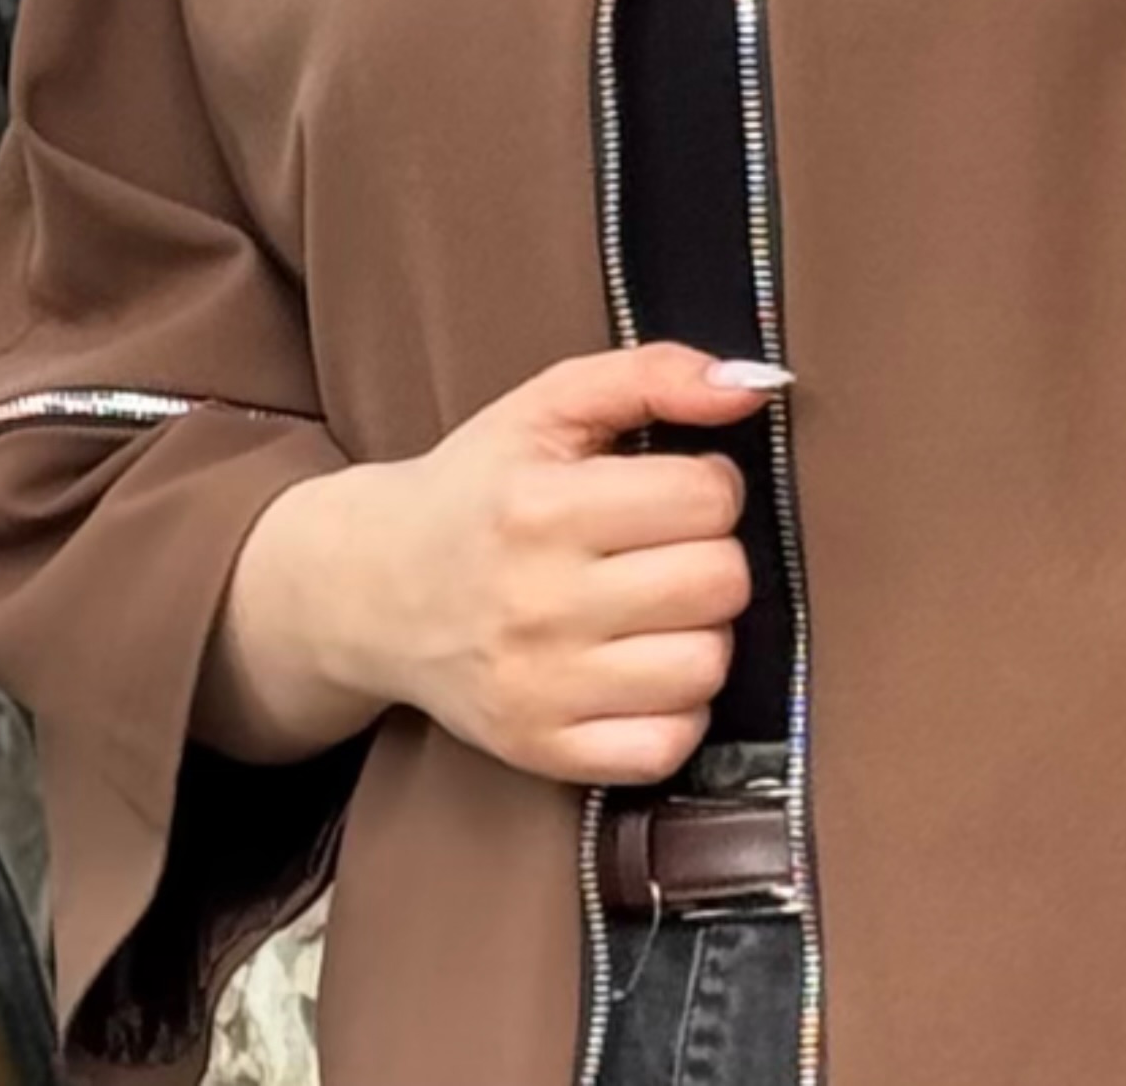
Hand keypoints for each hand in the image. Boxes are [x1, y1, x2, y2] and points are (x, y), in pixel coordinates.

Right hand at [206, 343, 773, 784]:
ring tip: (651, 610)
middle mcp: (537, 603)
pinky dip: (673, 711)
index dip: (707, 487)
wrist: (368, 588)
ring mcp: (539, 688)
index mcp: (540, 508)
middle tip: (662, 550)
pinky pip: (667, 746)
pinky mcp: (541, 751)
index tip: (671, 491)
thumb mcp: (547, 405)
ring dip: (698, 633)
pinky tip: (639, 672)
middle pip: (720, 583)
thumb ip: (653, 375)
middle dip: (709, 556)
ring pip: (706, 666)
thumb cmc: (477, 489)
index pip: (709, 500)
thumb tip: (757, 384)